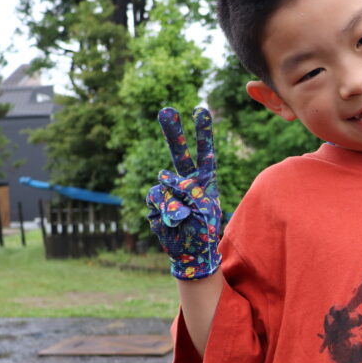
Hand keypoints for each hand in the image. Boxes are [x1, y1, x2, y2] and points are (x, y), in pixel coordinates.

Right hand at [146, 107, 221, 279]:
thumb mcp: (205, 212)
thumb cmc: (203, 232)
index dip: (202, 133)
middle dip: (173, 132)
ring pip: (164, 183)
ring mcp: (169, 191)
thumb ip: (189, 193)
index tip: (200, 110)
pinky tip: (172, 222)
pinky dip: (164, 211)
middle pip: (179, 154)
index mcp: (204, 181)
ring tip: (184, 219)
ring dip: (174, 202)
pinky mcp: (155, 203)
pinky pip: (156, 199)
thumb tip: (163, 180)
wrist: (189, 253)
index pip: (204, 153)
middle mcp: (185, 182)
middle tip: (167, 110)